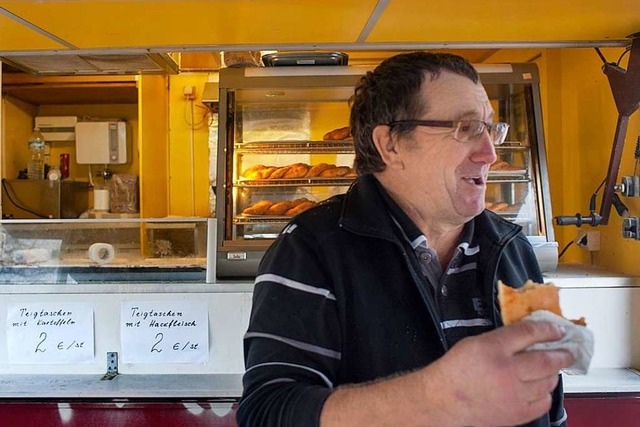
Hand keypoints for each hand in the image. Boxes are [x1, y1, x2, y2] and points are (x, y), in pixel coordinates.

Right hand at [422, 321, 573, 426]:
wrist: (444, 399)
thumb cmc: (456, 371)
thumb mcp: (475, 343)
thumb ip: (502, 338)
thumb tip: (529, 336)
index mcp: (493, 348)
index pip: (529, 333)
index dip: (547, 329)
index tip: (557, 330)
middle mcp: (507, 371)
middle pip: (546, 359)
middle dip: (561, 354)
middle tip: (567, 352)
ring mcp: (514, 394)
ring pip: (548, 381)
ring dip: (553, 373)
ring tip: (550, 369)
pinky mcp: (517, 413)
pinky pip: (543, 402)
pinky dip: (545, 393)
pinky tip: (539, 388)